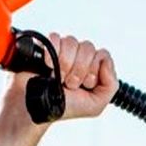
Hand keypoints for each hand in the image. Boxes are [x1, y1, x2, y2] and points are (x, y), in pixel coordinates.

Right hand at [4, 32, 118, 122]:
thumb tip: (106, 62)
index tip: (84, 84)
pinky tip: (48, 66)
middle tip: (70, 84)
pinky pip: (55, 37)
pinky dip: (53, 53)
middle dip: (79, 69)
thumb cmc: (62, 108)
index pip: (103, 55)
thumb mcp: (95, 105)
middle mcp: (79, 59)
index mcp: (92, 70)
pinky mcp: (46, 47)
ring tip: (58, 78)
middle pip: (88, 47)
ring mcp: (62, 52)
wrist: (35, 107)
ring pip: (72, 42)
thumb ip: (110, 86)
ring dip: (65, 63)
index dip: (94, 70)